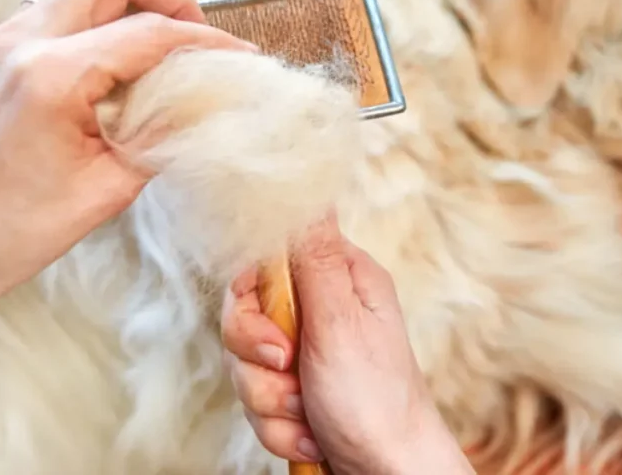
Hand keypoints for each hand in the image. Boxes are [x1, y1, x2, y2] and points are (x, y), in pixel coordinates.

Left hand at [0, 0, 256, 359]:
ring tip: (159, 43)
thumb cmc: (11, 232)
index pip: (150, 34)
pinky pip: (52, 6)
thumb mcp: (108, 188)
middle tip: (197, 40)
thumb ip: (163, 136)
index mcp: (52, 76)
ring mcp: (0, 44)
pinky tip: (114, 59)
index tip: (241, 58)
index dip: (207, 44)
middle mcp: (21, 44)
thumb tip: (205, 107)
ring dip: (128, 0)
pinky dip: (94, 15)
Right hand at [221, 213, 473, 474]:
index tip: (274, 336)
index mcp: (339, 279)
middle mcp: (322, 309)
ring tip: (309, 416)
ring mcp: (308, 352)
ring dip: (271, 403)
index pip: (264, 259)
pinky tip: (311, 436)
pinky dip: (279, 428)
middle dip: (258, 362)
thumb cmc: (377, 401)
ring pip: (246, 364)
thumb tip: (307, 184)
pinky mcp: (297, 391)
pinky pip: (258, 401)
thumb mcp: (340, 323)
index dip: (252, 300)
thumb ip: (311, 258)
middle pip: (244, 315)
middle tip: (292, 375)